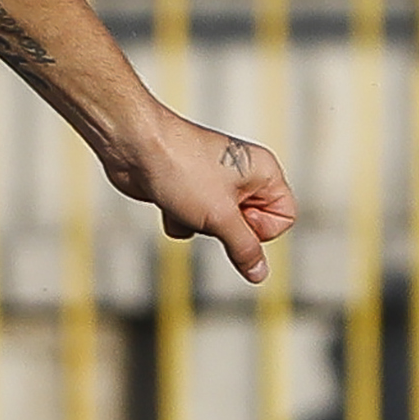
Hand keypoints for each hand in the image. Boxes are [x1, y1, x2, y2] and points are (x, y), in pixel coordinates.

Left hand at [110, 109, 296, 285]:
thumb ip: (244, 248)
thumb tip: (260, 274)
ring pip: (217, 228)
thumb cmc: (181, 169)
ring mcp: (212, 183)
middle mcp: (241, 176)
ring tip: (183, 200)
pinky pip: (191, 222)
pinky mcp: (186, 190)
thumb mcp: (220, 217)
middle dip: (223, 228)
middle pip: (249, 227)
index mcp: (263, 172)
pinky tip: (164, 199)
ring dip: (197, 224)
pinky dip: (177, 217)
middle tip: (207, 209)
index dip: (261, 229)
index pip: (284, 218)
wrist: (133, 146)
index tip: (236, 219)